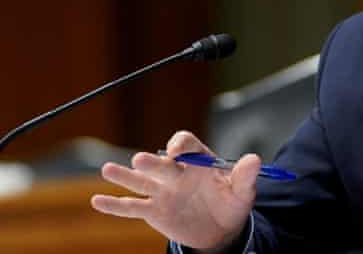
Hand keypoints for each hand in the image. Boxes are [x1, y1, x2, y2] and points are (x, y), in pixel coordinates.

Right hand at [91, 131, 260, 251]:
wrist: (221, 228)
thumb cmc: (231, 202)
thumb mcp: (243, 190)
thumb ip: (246, 175)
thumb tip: (255, 159)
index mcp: (197, 160)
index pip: (186, 144)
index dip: (181, 146)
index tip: (177, 153)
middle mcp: (176, 172)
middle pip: (161, 163)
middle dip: (152, 162)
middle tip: (142, 160)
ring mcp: (162, 191)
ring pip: (140, 181)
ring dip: (125, 176)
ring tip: (108, 170)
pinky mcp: (152, 210)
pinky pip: (131, 207)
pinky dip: (114, 205)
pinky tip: (97, 200)